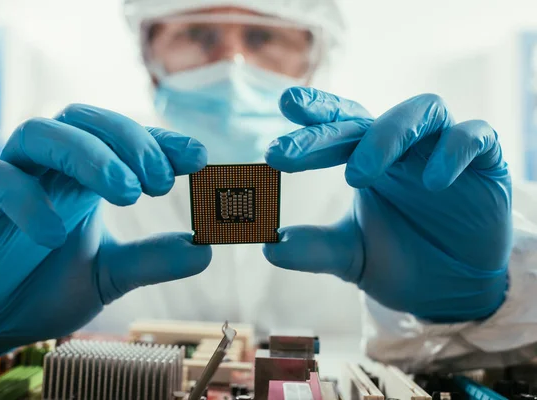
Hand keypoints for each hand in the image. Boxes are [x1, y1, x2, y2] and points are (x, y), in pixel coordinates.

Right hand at [0, 105, 211, 359]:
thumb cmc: (48, 288)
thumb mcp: (112, 274)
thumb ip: (154, 259)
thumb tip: (207, 248)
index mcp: (85, 176)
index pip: (124, 140)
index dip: (162, 141)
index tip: (200, 157)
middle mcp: (50, 167)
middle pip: (85, 118)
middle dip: (129, 142)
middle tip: (160, 182)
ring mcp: (12, 176)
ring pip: (41, 132)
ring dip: (89, 155)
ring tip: (126, 193)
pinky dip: (29, 199)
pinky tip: (55, 234)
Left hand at [264, 87, 511, 322]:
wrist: (454, 290)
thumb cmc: (401, 260)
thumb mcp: (352, 256)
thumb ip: (315, 249)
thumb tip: (268, 246)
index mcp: (366, 160)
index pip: (337, 128)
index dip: (311, 122)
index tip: (276, 127)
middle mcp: (402, 147)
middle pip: (365, 118)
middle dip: (324, 130)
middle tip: (284, 153)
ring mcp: (442, 149)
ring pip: (422, 111)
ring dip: (387, 136)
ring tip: (356, 176)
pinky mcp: (486, 162)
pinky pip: (474, 137)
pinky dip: (453, 151)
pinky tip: (431, 183)